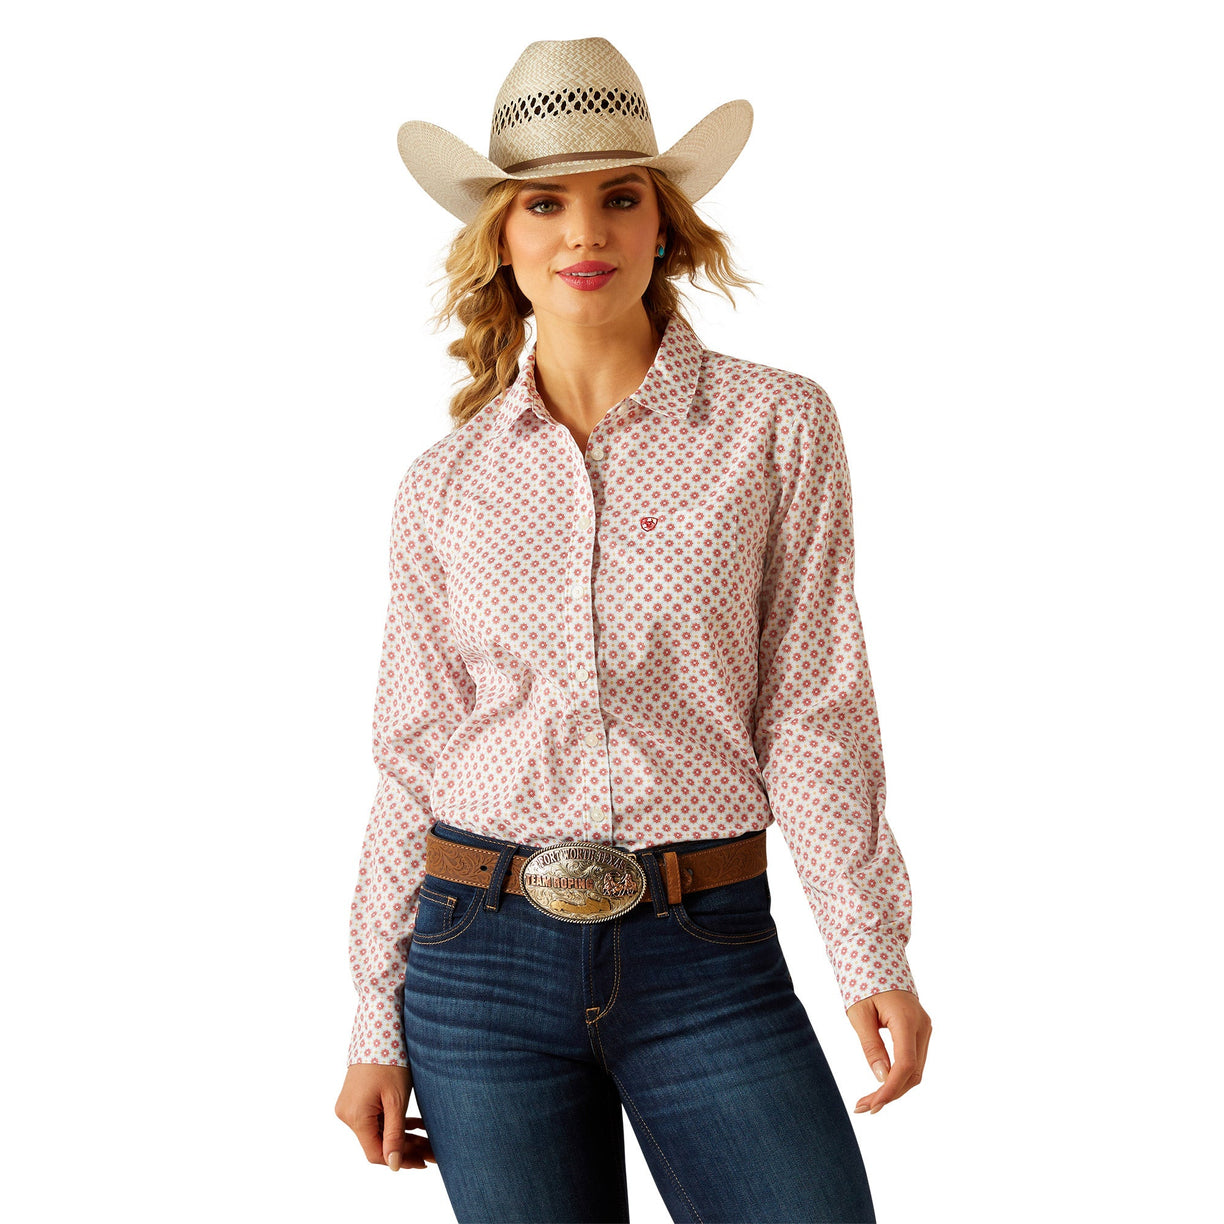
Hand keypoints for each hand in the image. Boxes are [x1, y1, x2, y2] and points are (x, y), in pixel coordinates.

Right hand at [334, 1062, 435, 1170]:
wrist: (380, 1029)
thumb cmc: (391, 1060)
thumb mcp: (397, 1100)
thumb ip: (395, 1135)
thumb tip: (393, 1166)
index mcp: (355, 1117)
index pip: (375, 1153)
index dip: (399, 1160)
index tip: (422, 1162)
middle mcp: (347, 1115)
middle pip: (378, 1142)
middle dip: (406, 1148)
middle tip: (431, 1152)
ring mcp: (350, 1107)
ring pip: (379, 1131)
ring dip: (402, 1136)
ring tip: (428, 1140)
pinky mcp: (356, 1100)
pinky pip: (375, 1119)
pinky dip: (394, 1123)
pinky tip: (416, 1125)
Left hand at [845, 989, 931, 1114]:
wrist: (876, 958)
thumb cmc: (864, 982)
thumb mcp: (859, 1013)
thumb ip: (871, 1046)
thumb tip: (881, 1078)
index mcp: (906, 1019)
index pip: (905, 1064)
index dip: (890, 1089)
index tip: (872, 1106)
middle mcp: (922, 1026)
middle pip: (912, 1072)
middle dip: (890, 1093)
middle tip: (863, 1107)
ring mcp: (924, 1029)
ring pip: (915, 1069)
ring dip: (895, 1087)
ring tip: (869, 1101)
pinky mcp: (920, 1031)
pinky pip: (914, 1060)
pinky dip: (899, 1075)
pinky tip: (882, 1085)